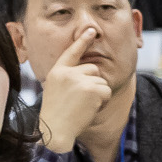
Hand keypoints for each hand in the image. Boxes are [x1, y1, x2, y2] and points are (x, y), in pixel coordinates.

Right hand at [36, 24, 114, 152]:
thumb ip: (69, 78)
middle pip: (92, 69)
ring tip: (83, 106)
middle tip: (81, 100)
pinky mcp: (92, 89)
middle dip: (93, 83)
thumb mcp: (56, 91)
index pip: (71, 53)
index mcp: (57, 72)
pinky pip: (106, 91)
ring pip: (101, 81)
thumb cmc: (55, 115)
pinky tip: (89, 109)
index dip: (82, 41)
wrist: (55, 131)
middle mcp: (68, 72)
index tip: (91, 30)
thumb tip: (91, 71)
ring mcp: (80, 80)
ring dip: (98, 94)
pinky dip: (102, 101)